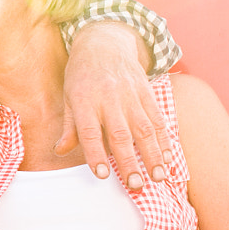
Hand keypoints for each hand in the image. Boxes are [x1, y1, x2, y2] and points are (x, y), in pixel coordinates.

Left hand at [58, 22, 167, 190]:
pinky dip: (164, 139)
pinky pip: (157, 118)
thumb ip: (69, 127)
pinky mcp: (146, 91)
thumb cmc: (81, 76)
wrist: (104, 43)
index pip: (90, 133)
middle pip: (121, 135)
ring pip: (144, 128)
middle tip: (136, 186)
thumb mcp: (69, 98)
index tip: (103, 175)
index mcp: (85, 102)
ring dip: (153, 155)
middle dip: (130, 162)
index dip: (97, 155)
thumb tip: (60, 151)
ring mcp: (130, 95)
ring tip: (159, 177)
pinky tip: (168, 157)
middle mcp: (109, 99)